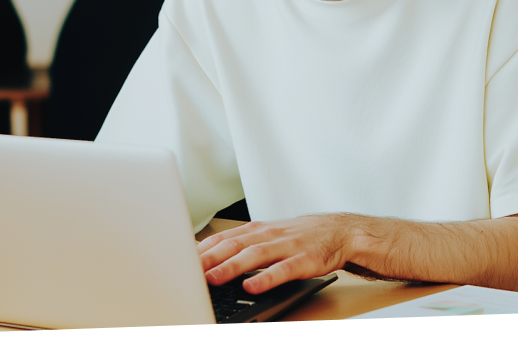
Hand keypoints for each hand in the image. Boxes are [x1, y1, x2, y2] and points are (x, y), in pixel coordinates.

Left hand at [196, 215, 354, 293]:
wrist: (338, 231)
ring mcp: (286, 246)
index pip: (222, 238)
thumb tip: (208, 261)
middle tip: (187, 271)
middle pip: (233, 245)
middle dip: (208, 258)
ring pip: (254, 255)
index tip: (179, 261)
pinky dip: (267, 278)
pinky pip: (283, 270)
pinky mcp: (303, 260)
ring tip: (213, 278)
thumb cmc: (298, 237)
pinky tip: (253, 287)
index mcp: (255, 230)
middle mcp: (267, 235)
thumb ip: (241, 246)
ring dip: (232, 267)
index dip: (200, 250)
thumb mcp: (267, 236)